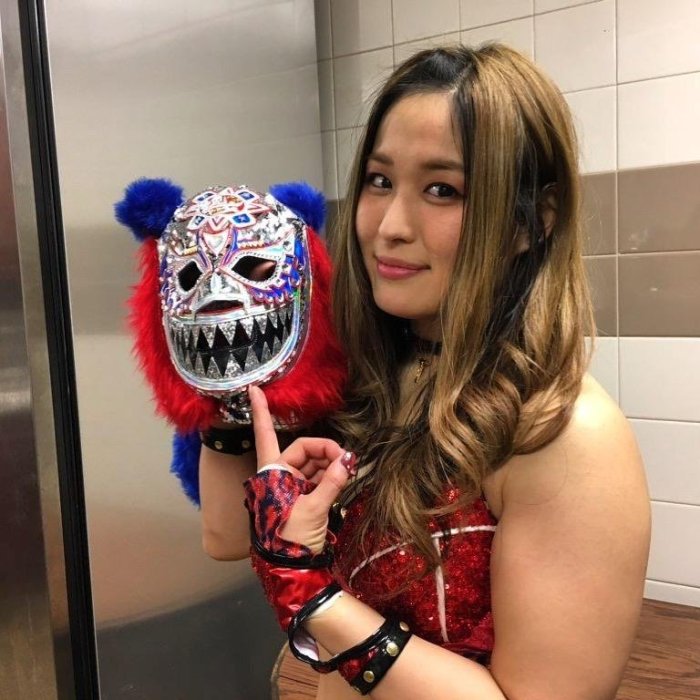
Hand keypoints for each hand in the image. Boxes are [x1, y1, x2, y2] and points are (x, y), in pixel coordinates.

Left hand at [248, 385, 355, 553]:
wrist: (290, 570)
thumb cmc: (290, 538)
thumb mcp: (314, 509)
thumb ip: (332, 482)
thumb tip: (347, 461)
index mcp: (271, 473)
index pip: (265, 434)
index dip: (260, 411)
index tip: (254, 389)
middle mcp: (278, 475)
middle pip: (302, 450)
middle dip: (326, 451)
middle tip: (348, 460)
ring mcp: (289, 487)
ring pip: (312, 464)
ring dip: (331, 464)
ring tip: (349, 470)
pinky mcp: (299, 498)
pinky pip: (316, 478)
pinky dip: (330, 476)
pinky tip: (344, 476)